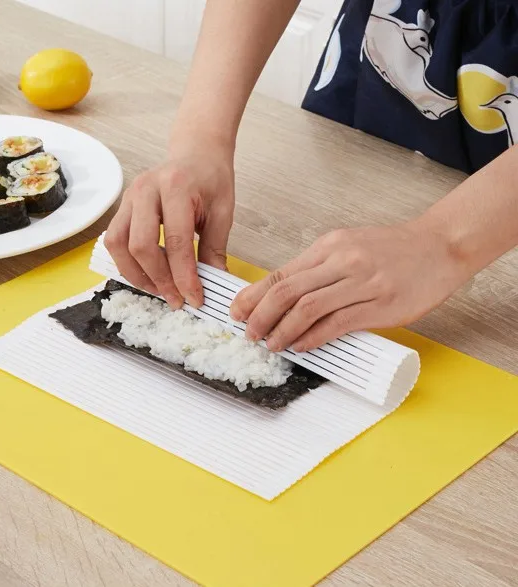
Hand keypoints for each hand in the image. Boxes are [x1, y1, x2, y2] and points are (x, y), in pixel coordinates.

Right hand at [105, 141, 234, 308]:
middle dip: (159, 279)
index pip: (177, 241)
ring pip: (118, 245)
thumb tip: (212, 286)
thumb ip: (214, 249)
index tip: (194, 298)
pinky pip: (114, 241)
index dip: (184, 276)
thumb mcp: (222, 212)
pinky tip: (148, 274)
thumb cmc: (211, 180)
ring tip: (159, 289)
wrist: (196, 153)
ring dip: (136, 274)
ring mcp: (129, 197)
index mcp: (176, 187)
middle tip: (176, 299)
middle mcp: (146, 189)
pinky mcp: (122, 207)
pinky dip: (128, 263)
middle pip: (141, 245)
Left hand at [230, 222, 470, 351]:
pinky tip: (301, 346)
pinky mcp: (380, 305)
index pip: (281, 273)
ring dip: (283, 330)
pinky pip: (337, 324)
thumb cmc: (393, 249)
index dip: (253, 295)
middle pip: (287, 291)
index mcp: (329, 246)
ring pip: (308, 309)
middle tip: (248, 333)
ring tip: (271, 344)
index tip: (236, 310)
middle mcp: (341, 261)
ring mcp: (361, 283)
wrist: (440, 246)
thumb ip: (318, 269)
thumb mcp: (348, 247)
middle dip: (260, 315)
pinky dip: (313, 337)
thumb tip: (283, 296)